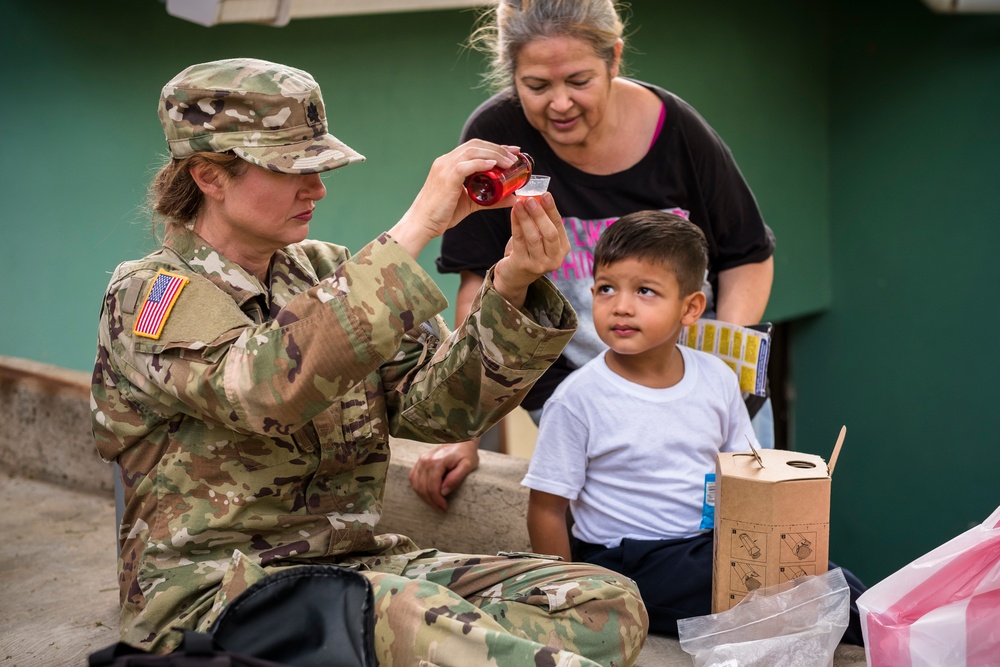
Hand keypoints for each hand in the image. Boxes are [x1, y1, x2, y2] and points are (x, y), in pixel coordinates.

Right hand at [389, 141, 520, 258]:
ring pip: (473, 151)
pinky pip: (466, 165)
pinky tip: (495, 165)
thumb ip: (491, 200)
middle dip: (498, 147)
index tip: (512, 151)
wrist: (421, 224)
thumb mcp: (471, 203)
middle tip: (516, 154)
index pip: (475, 148)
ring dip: (495, 154)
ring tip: (511, 162)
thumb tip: (512, 199)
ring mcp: (444, 168)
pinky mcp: (446, 178)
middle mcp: (446, 161)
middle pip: (476, 145)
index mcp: (449, 163)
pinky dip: (481, 163)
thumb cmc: (442, 214)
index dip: (495, 147)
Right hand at [407, 440, 479, 511]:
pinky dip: (418, 488)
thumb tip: (443, 491)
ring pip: (416, 484)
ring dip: (424, 497)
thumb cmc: (466, 453)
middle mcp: (426, 460)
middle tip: (441, 509)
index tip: (445, 507)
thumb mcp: (467, 465)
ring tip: (435, 503)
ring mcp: (421, 460)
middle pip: (422, 487)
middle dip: (431, 501)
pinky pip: (413, 478)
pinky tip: (427, 494)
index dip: (437, 500)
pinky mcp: (420, 461)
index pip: (432, 487)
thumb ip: (456, 478)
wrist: (462, 440)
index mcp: (437, 461)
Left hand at [492, 192, 569, 308]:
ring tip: (519, 203)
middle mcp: (554, 259)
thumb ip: (541, 222)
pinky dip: (516, 224)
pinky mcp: (523, 265)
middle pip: (549, 233)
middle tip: (530, 199)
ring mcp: (539, 264)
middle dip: (540, 214)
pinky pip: (519, 240)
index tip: (545, 194)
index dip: (552, 209)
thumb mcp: (540, 238)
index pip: (559, 226)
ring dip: (526, 218)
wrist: (514, 277)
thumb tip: (536, 196)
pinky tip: (513, 213)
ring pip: (533, 237)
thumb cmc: (528, 251)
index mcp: (563, 249)